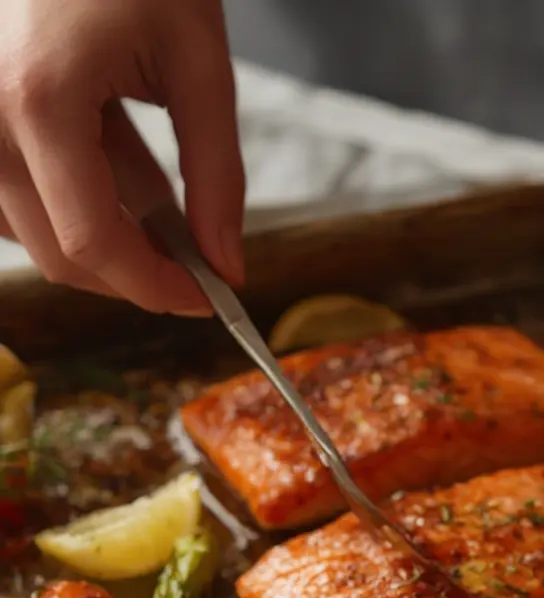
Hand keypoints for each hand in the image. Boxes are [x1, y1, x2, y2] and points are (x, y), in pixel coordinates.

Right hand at [0, 0, 242, 313]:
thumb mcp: (195, 60)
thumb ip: (216, 173)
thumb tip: (227, 263)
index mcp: (38, 99)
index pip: (93, 243)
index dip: (156, 287)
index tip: (206, 296)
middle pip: (57, 253)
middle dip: (132, 272)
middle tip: (193, 261)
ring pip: (29, 233)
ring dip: (97, 235)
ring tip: (150, 184)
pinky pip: (6, 197)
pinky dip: (61, 203)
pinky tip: (105, 163)